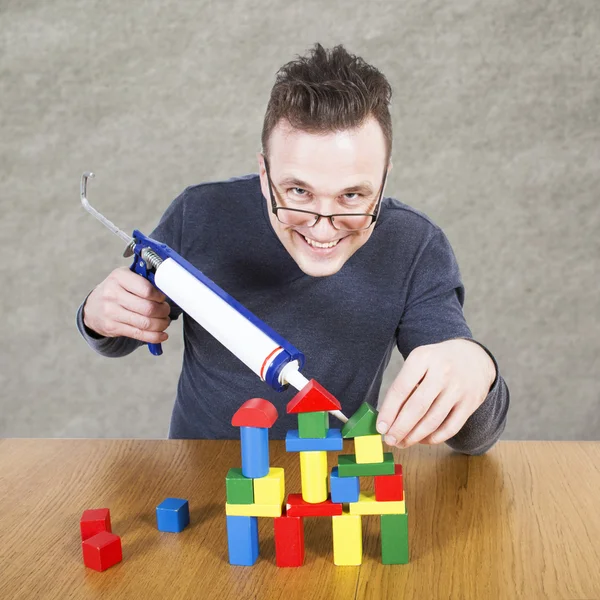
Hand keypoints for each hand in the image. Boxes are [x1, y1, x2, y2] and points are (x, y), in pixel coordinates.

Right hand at [83, 266, 171, 343]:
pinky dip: (155, 336)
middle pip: (148, 308)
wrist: (93, 307)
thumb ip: (144, 280)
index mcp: (119, 277)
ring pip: (145, 323)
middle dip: (163, 311)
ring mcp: (111, 312)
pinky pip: (139, 334)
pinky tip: (162, 335)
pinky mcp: (113, 327)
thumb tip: (166, 289)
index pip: (146, 289)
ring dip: (161, 324)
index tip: (162, 298)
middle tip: (166, 310)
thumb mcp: (126, 277)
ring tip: (164, 321)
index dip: (159, 296)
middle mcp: (113, 294)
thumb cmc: (116, 290)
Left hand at [376, 339, 495, 447]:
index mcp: (423, 358)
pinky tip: (422, 440)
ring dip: (414, 437)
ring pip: (433, 421)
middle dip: (400, 428)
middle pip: (417, 407)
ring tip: (403, 442)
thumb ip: (404, 385)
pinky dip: (434, 438)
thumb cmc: (437, 362)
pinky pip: (450, 428)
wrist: (473, 356)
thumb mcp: (419, 362)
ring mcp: (458, 388)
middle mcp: (442, 372)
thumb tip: (387, 418)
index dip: (388, 411)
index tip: (380, 427)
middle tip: (389, 440)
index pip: (400, 389)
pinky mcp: (470, 403)